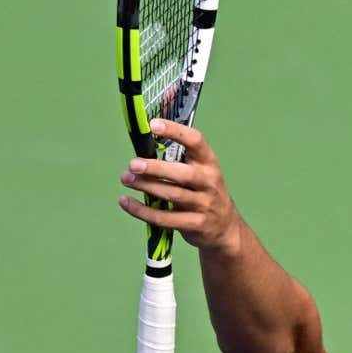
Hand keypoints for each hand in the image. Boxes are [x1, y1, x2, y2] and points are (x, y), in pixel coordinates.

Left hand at [118, 119, 241, 252]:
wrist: (226, 227)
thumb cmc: (204, 193)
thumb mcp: (200, 173)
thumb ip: (178, 163)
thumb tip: (141, 152)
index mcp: (209, 163)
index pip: (196, 142)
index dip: (175, 132)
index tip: (153, 125)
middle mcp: (209, 182)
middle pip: (183, 174)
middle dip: (156, 168)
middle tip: (133, 164)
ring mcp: (204, 205)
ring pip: (172, 195)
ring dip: (146, 187)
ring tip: (125, 179)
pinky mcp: (195, 224)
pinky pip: (165, 218)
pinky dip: (143, 211)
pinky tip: (126, 202)